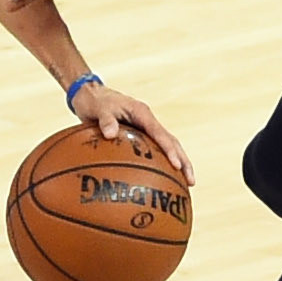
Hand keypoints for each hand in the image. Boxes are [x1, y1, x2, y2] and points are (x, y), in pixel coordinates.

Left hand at [70, 81, 193, 187]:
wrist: (90, 96)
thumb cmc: (95, 102)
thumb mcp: (99, 109)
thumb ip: (105, 120)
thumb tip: (110, 134)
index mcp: (142, 113)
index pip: (160, 134)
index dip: (170, 150)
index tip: (176, 165)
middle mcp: (148, 121)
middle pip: (171, 142)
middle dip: (183, 161)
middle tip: (191, 181)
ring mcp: (145, 128)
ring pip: (167, 147)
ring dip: (178, 163)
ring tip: (186, 184)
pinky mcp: (140, 135)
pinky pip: (154, 150)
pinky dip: (161, 164)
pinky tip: (163, 179)